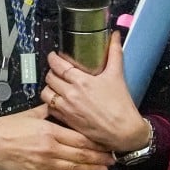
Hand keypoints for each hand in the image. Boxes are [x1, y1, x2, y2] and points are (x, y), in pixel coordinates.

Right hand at [0, 106, 113, 169]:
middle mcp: (50, 148)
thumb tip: (59, 104)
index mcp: (49, 131)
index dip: (96, 143)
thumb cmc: (6, 126)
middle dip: (99, 157)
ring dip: (92, 169)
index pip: (80, 138)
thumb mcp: (28, 113)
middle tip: (113, 158)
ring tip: (104, 169)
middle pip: (82, 154)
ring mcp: (45, 163)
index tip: (107, 143)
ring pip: (75, 168)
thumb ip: (46, 111)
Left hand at [42, 31, 147, 151]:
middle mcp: (71, 94)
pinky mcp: (66, 120)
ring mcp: (66, 108)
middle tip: (57, 71)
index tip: (54, 56)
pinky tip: (59, 100)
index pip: (58, 64)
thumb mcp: (117, 76)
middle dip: (52, 72)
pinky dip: (51, 103)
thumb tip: (115, 36)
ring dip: (49, 87)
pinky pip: (49, 108)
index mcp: (82, 81)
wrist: (124, 132)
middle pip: (49, 77)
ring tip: (55, 85)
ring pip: (45, 92)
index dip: (53, 58)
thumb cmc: (121, 106)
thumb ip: (115, 53)